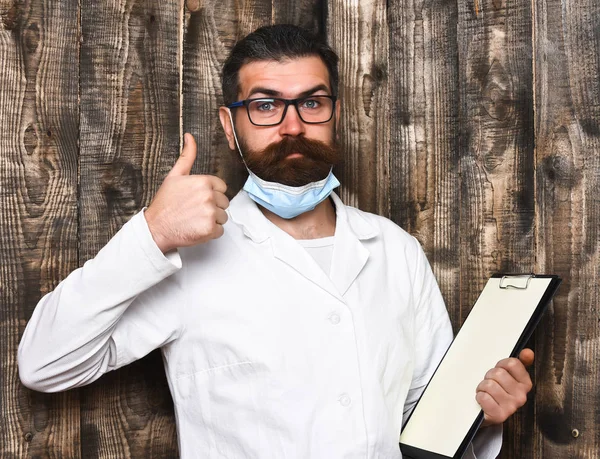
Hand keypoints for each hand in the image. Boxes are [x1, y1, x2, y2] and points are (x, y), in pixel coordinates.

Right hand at [145, 133, 228, 252]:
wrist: (156, 227)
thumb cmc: (165, 203)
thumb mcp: (175, 176)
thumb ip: (187, 156)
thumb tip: (190, 136)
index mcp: (203, 182)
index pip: (222, 187)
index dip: (211, 194)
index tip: (199, 199)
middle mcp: (209, 196)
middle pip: (224, 202)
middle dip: (213, 207)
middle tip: (195, 210)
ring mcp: (210, 213)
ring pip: (223, 217)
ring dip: (212, 220)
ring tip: (195, 219)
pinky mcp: (210, 229)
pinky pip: (220, 230)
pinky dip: (211, 232)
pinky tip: (197, 228)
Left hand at [476, 348, 534, 426]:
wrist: (488, 412)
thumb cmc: (497, 391)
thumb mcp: (508, 376)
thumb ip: (519, 363)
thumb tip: (528, 352)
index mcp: (525, 384)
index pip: (512, 363)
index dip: (500, 365)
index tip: (498, 370)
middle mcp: (521, 396)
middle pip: (498, 373)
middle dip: (489, 376)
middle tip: (490, 384)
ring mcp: (511, 407)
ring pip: (489, 385)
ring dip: (482, 387)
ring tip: (486, 392)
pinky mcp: (499, 416)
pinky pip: (484, 397)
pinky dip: (479, 397)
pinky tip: (483, 401)